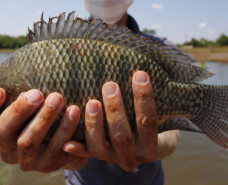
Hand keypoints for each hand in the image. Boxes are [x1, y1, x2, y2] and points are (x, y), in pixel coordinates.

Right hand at [0, 88, 82, 172]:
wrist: (69, 135)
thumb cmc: (42, 110)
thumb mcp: (29, 103)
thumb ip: (16, 92)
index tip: (0, 90)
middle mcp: (6, 148)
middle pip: (1, 132)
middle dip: (19, 110)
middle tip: (37, 93)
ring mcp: (25, 160)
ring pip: (27, 141)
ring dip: (43, 118)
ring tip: (58, 98)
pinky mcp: (47, 165)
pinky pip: (55, 149)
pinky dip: (65, 129)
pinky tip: (74, 111)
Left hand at [63, 71, 178, 171]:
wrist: (142, 150)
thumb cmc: (149, 121)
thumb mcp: (160, 115)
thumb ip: (155, 99)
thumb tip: (146, 70)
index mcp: (150, 146)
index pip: (148, 122)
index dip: (144, 98)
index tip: (140, 74)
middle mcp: (131, 157)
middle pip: (121, 136)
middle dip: (115, 110)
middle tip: (109, 85)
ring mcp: (111, 158)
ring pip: (99, 147)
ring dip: (94, 124)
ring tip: (91, 102)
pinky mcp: (95, 157)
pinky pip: (83, 154)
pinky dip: (76, 148)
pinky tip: (67, 142)